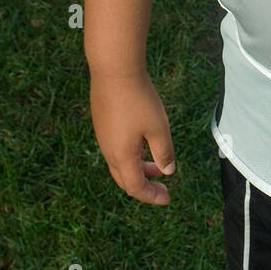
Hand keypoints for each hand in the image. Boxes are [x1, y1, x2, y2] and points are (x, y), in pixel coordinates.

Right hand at [89, 70, 176, 203]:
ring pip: (120, 163)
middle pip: (125, 179)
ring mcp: (103, 136)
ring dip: (139, 168)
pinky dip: (131, 154)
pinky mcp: (102, 123)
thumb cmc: (139, 100)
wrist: (114, 71)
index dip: (152, 196)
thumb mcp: (158, 128)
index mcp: (122, 157)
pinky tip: (143, 143)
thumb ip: (163, 152)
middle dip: (145, 185)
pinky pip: (116, 148)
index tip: (167, 198)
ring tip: (157, 165)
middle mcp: (109, 151)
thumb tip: (167, 171)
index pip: (136, 187)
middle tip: (163, 187)